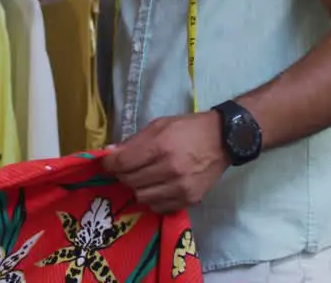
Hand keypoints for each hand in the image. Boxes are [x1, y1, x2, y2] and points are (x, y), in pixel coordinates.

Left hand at [101, 112, 228, 213]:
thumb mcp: (159, 125)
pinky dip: (153, 198)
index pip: (123, 163)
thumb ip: (134, 141)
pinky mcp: (189, 200)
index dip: (109, 163)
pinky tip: (157, 187)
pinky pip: (158, 206)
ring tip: (143, 177)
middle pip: (130, 181)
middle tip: (127, 168)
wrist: (223, 140)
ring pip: (141, 196)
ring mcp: (181, 187)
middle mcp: (170, 170)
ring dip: (137, 187)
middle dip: (123, 174)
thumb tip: (110, 153)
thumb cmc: (188, 129)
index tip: (107, 162)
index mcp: (161, 146)